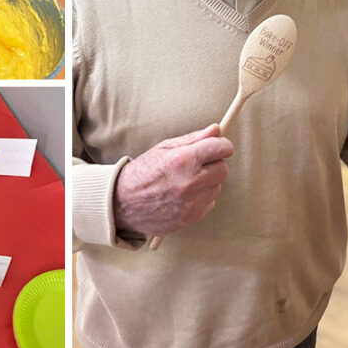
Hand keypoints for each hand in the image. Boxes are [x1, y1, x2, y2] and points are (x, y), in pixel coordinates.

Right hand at [113, 124, 233, 235]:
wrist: (123, 203)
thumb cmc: (142, 172)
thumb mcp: (164, 148)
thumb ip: (193, 139)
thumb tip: (216, 129)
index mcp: (183, 160)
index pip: (221, 148)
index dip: (222, 145)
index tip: (219, 146)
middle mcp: (190, 182)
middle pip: (223, 168)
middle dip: (215, 163)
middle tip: (199, 163)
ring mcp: (192, 202)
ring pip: (217, 186)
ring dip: (208, 180)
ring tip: (187, 179)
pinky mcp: (192, 217)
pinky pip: (210, 202)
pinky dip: (202, 196)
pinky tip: (184, 194)